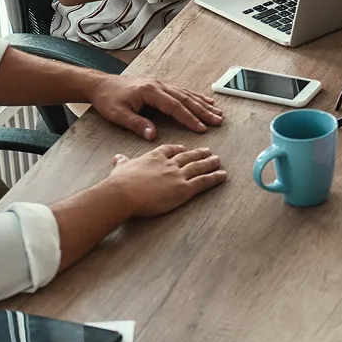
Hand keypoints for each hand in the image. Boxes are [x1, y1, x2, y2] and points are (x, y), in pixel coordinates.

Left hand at [90, 75, 224, 139]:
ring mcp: (160, 84)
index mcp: (150, 92)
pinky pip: (182, 91)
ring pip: (186, 94)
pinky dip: (195, 97)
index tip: (202, 128)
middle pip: (186, 99)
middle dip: (203, 111)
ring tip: (218, 112)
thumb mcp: (118, 115)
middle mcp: (158, 86)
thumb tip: (153, 135)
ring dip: (203, 104)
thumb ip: (136, 124)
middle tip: (218, 120)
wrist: (100, 84)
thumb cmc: (107, 99)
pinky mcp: (159, 86)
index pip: (174, 107)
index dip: (189, 118)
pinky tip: (204, 101)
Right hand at [109, 145, 226, 216]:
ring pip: (198, 166)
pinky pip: (203, 181)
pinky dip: (215, 178)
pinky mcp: (183, 189)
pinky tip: (223, 175)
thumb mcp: (121, 168)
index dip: (179, 149)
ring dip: (210, 163)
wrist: (123, 193)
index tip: (184, 149)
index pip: (170, 149)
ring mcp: (178, 175)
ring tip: (218, 160)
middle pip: (188, 156)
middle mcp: (169, 163)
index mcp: (154, 157)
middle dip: (199, 153)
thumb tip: (118, 158)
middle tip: (209, 151)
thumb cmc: (120, 182)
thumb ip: (123, 162)